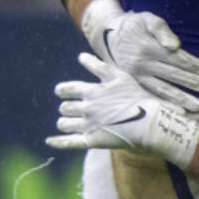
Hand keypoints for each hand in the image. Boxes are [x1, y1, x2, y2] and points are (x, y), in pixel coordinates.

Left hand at [46, 53, 198, 167]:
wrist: (149, 122)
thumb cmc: (136, 96)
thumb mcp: (118, 76)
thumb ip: (98, 66)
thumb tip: (81, 56)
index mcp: (92, 91)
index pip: (67, 89)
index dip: (62, 90)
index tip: (60, 91)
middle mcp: (87, 108)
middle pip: (65, 108)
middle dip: (67, 108)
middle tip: (71, 109)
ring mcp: (88, 125)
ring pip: (65, 124)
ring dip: (64, 122)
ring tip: (68, 122)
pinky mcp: (91, 141)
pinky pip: (69, 142)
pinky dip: (58, 142)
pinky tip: (49, 141)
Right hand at [84, 4, 198, 111]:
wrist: (110, 36)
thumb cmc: (135, 26)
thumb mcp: (148, 19)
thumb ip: (162, 30)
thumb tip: (175, 45)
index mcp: (148, 47)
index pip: (177, 58)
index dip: (194, 65)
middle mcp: (142, 64)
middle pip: (172, 75)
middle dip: (194, 83)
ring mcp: (136, 77)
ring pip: (162, 90)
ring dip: (182, 99)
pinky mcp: (132, 86)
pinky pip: (150, 97)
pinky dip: (165, 105)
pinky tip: (178, 112)